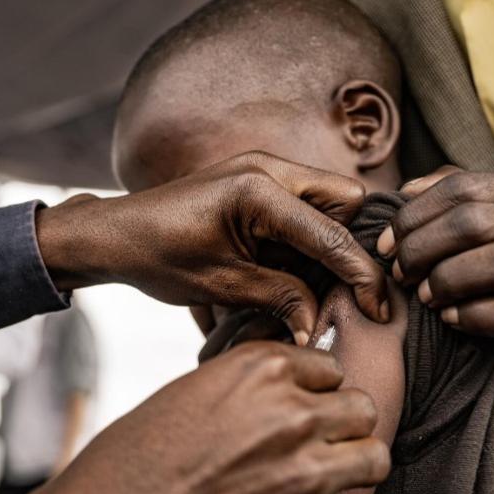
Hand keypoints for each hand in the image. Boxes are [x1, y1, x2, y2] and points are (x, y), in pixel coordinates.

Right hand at [23, 341, 389, 493]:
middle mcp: (292, 414)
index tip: (302, 411)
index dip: (316, 393)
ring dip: (349, 470)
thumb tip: (288, 396)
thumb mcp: (192, 392)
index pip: (330, 369)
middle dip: (342, 428)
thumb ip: (250, 389)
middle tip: (317, 447)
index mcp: (261, 370)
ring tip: (319, 482)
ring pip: (373, 459)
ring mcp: (306, 473)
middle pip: (362, 410)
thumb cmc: (135, 462)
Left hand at [35, 152, 389, 344]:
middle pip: (344, 199)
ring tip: (305, 282)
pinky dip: (305, 235)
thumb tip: (319, 326)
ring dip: (326, 240)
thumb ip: (281, 298)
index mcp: (258, 190)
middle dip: (348, 244)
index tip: (379, 308)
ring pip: (327, 198)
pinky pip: (302, 202)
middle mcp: (268, 167)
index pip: (331, 233)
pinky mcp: (255, 179)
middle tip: (339, 289)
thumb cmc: (158, 256)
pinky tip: (288, 266)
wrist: (115, 234)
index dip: (361, 275)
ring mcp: (262, 168)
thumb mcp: (223, 285)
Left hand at [376, 168, 493, 356]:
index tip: (385, 245)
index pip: (462, 187)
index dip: (414, 215)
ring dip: (451, 280)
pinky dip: (482, 316)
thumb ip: (456, 195)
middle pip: (475, 222)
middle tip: (402, 275)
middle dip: (424, 249)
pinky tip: (454, 319)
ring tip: (426, 297)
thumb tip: (405, 191)